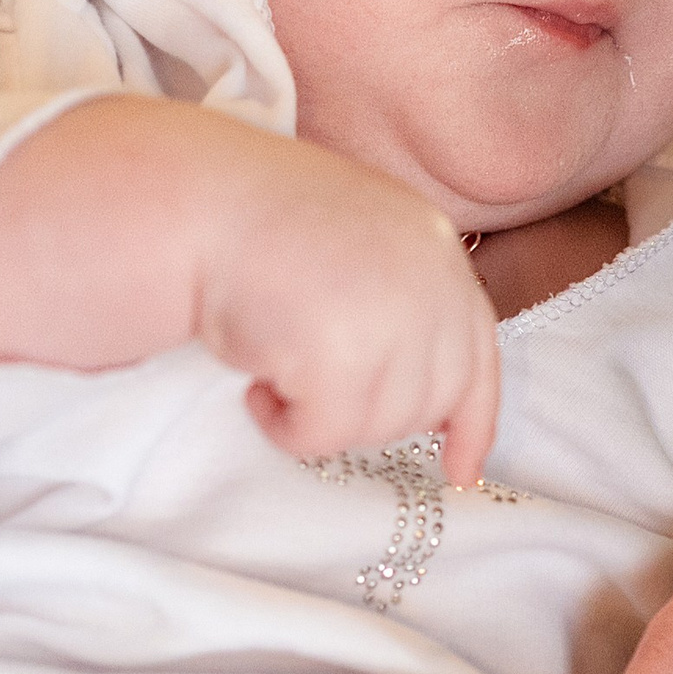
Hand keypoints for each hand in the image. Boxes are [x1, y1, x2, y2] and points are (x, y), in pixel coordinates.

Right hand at [195, 129, 499, 479]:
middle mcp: (430, 282)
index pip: (476, 354)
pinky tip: (255, 385)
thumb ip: (405, 303)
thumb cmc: (259, 228)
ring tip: (274, 366)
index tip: (460, 470)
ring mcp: (393, 318)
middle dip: (370, 416)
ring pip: (379, 427)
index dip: (472, 421)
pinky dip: (284, 427)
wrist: (195, 203)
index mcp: (435, 249)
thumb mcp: (360, 247)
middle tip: (310, 384)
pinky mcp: (344, 357)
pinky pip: (325, 435)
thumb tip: (433, 404)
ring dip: (319, 416)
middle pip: (428, 403)